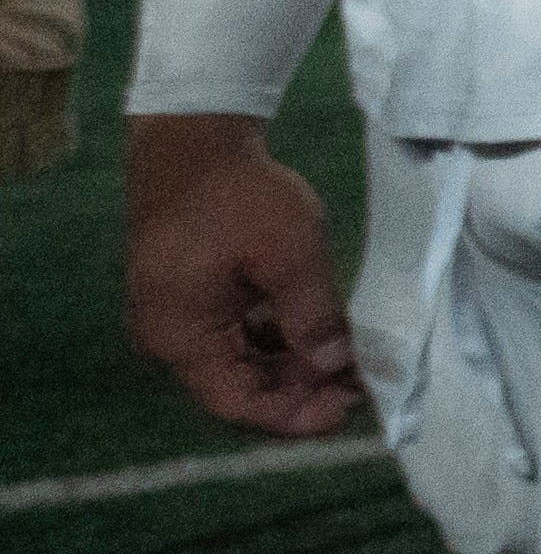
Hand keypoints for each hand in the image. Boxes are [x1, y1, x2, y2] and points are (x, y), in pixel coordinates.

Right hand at [124, 114, 363, 434]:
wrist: (193, 139)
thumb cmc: (237, 196)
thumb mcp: (289, 255)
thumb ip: (313, 317)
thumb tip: (338, 367)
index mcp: (180, 338)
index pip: (238, 404)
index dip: (294, 414)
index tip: (348, 407)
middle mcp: (168, 338)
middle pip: (238, 387)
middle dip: (300, 389)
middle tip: (360, 384)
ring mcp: (174, 318)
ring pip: (238, 363)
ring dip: (291, 366)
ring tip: (348, 363)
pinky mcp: (188, 296)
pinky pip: (231, 336)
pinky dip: (273, 341)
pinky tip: (315, 336)